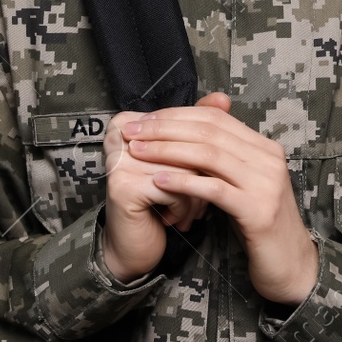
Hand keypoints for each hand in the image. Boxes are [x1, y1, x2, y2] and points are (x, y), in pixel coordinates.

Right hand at [99, 92, 222, 281]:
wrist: (135, 243)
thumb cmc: (161, 199)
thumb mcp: (182, 160)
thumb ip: (199, 127)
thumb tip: (223, 98)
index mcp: (127, 122)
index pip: (181, 127)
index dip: (198, 154)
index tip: (196, 176)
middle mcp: (119, 136)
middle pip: (186, 147)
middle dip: (201, 177)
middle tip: (206, 197)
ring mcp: (119, 161)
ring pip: (185, 168)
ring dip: (195, 196)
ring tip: (189, 210)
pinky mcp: (124, 186)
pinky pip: (175, 189)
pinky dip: (183, 208)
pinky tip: (173, 219)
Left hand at [126, 93, 318, 305]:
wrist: (290, 265)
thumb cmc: (258, 225)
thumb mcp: (241, 185)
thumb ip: (221, 160)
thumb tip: (184, 135)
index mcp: (264, 148)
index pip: (215, 118)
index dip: (177, 116)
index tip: (145, 121)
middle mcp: (268, 159)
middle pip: (210, 132)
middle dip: (166, 129)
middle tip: (133, 130)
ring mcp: (266, 184)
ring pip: (210, 155)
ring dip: (168, 150)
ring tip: (138, 151)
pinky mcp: (258, 211)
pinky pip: (214, 189)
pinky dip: (183, 181)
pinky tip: (158, 180)